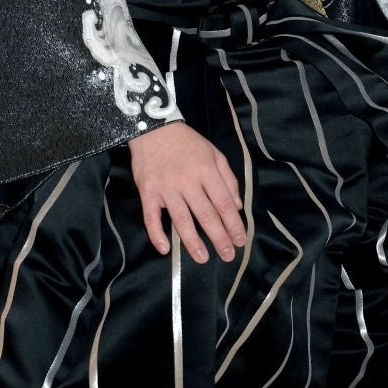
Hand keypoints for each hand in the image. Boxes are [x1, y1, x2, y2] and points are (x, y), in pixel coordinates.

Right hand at [129, 121, 245, 263]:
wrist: (153, 129)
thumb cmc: (187, 143)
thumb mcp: (214, 154)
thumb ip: (228, 179)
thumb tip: (237, 206)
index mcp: (206, 171)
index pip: (223, 203)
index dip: (233, 224)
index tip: (240, 240)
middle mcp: (187, 181)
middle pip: (206, 214)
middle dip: (219, 237)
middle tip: (227, 255)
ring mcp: (166, 188)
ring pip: (181, 219)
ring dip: (192, 241)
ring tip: (202, 258)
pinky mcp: (148, 192)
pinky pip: (151, 217)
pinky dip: (156, 233)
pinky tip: (165, 249)